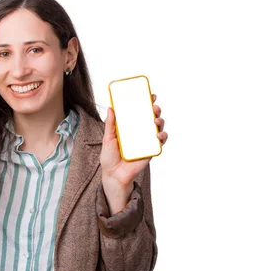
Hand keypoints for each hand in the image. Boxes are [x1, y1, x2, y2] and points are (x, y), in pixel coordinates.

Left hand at [100, 94, 167, 211]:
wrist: (113, 175)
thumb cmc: (109, 157)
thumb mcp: (108, 138)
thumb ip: (110, 124)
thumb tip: (111, 108)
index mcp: (129, 127)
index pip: (139, 112)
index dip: (145, 103)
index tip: (150, 94)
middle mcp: (139, 133)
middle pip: (151, 118)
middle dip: (155, 110)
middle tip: (153, 107)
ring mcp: (146, 142)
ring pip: (158, 128)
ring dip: (160, 122)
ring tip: (155, 120)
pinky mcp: (150, 152)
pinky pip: (160, 143)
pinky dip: (162, 138)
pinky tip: (159, 135)